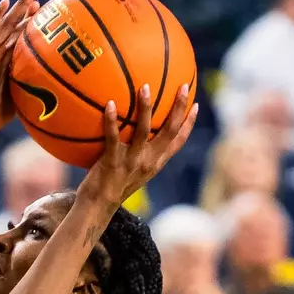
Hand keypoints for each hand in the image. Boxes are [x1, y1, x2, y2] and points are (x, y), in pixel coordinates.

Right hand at [0, 0, 38, 139]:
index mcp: (7, 55)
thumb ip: (38, 75)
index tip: (44, 0)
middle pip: (8, 24)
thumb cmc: (5, 107)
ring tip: (6, 3)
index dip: (29, 14)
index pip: (19, 28)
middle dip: (20, 6)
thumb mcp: (26, 88)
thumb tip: (64, 71)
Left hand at [75, 85, 197, 212]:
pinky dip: (111, 120)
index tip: (196, 104)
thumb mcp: (132, 170)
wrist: (98, 206)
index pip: (179, 141)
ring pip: (143, 131)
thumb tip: (136, 128)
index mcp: (156, 162)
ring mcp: (131, 161)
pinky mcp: (113, 162)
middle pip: (170, 131)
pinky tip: (108, 103)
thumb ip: (139, 151)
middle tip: (184, 87)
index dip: (189, 123)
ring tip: (145, 87)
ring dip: (146, 108)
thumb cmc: (112, 185)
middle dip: (179, 108)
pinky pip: (113, 137)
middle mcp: (148, 161)